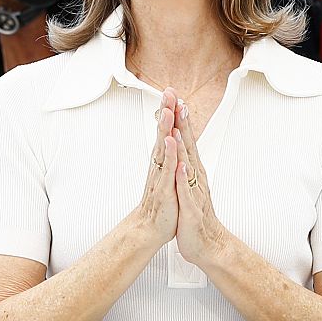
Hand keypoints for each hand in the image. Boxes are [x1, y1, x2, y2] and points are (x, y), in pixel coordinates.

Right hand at [135, 89, 180, 246]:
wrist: (149, 229)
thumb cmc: (161, 203)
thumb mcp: (167, 175)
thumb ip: (168, 157)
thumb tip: (168, 139)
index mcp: (163, 160)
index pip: (167, 131)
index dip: (170, 112)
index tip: (172, 93)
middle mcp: (160, 164)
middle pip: (163, 133)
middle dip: (166, 111)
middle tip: (168, 91)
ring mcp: (161, 175)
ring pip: (164, 147)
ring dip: (166, 128)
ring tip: (167, 110)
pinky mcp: (165, 188)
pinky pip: (168, 169)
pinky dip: (169, 154)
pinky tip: (170, 140)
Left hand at [171, 98, 227, 266]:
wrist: (207, 244)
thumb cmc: (195, 216)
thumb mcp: (188, 186)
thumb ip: (186, 167)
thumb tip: (182, 149)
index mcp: (193, 172)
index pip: (187, 142)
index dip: (181, 121)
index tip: (177, 100)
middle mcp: (196, 178)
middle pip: (189, 146)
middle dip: (183, 124)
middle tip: (179, 101)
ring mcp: (194, 192)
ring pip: (188, 164)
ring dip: (182, 145)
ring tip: (177, 127)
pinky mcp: (191, 208)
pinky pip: (186, 190)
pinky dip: (183, 177)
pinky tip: (180, 165)